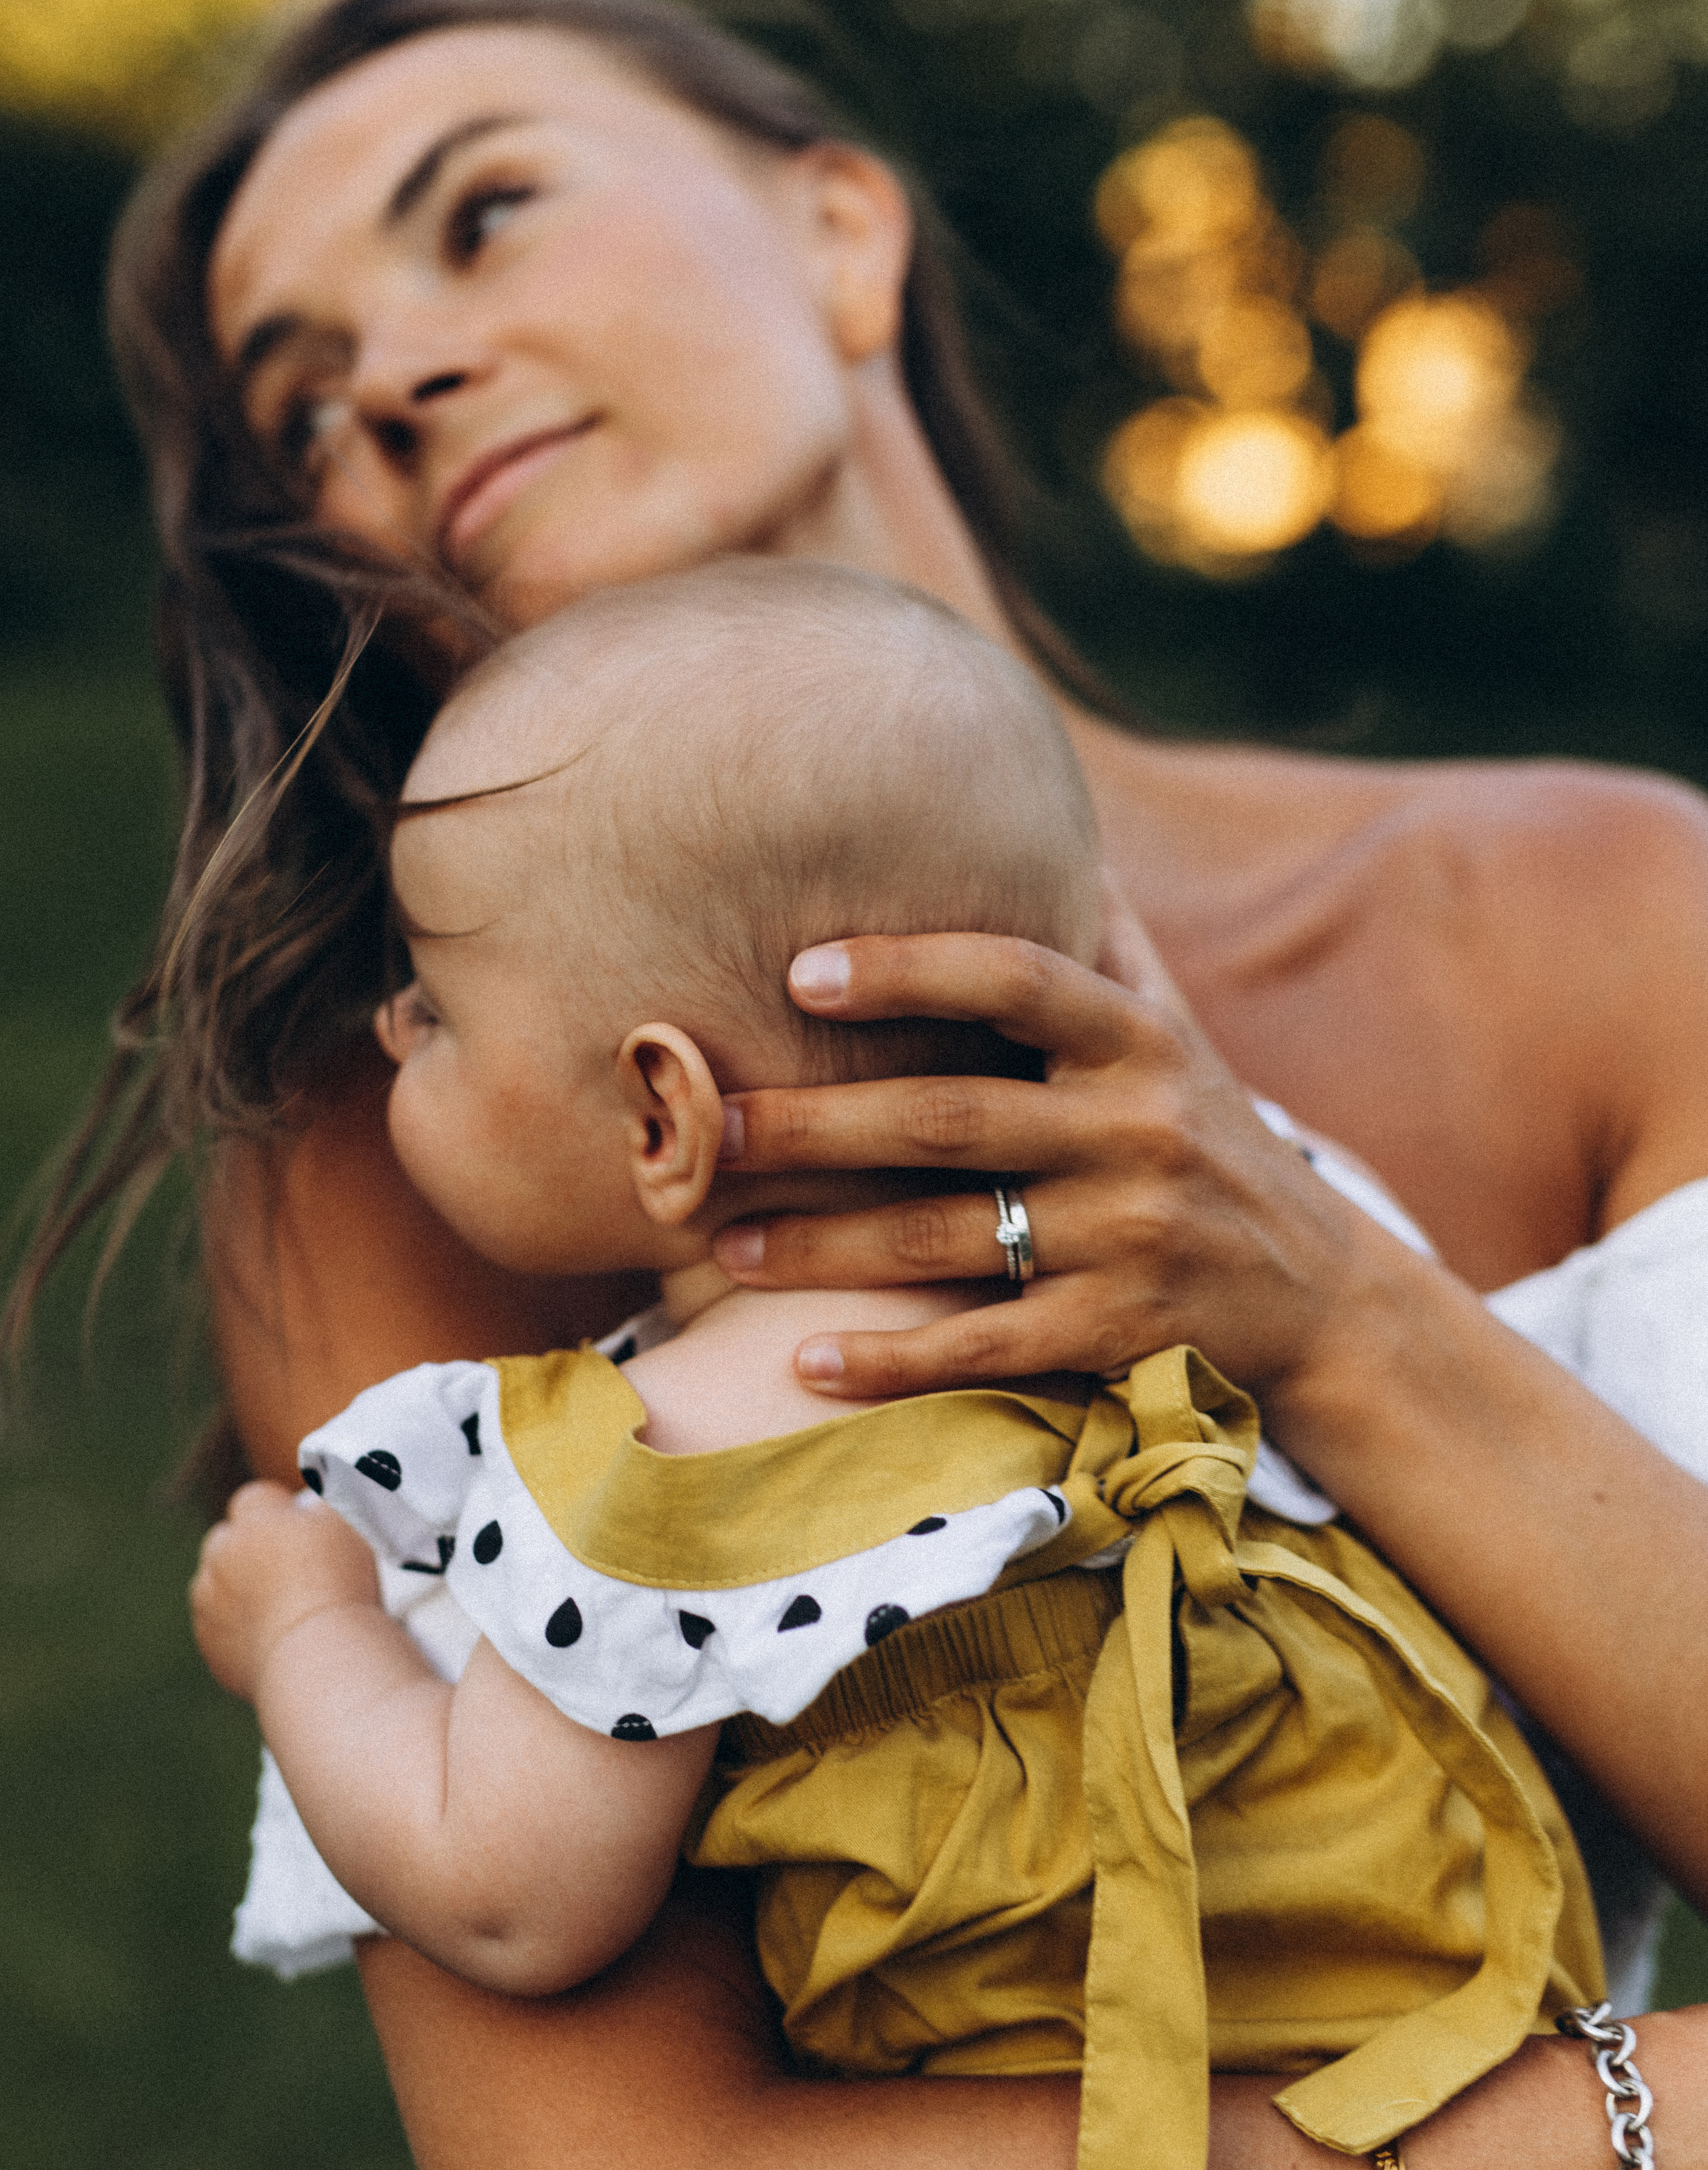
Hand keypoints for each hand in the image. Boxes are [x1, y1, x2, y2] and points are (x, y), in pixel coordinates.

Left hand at [190, 1480, 379, 1703]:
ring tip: (281, 1607)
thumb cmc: (339, 1584)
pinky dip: (239, 1629)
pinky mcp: (210, 1645)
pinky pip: (219, 1628)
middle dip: (250, 1547)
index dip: (279, 1510)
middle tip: (289, 1568)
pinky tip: (274, 1637)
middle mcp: (220, 1557)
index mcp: (253, 1522)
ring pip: (217, 1584)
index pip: (256, 1498)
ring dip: (239, 1588)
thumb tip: (314, 1502)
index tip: (301, 1527)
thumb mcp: (347, 1525)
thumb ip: (325, 1503)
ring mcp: (209, 1603)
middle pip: (228, 1540)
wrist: (317, 1657)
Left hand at [712, 893, 1389, 1400]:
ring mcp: (1132, 1238)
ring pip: (947, 1239)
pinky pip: (988, 1347)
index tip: (797, 973)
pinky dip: (892, 1362)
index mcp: (1139, 1040)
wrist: (1323, 1296)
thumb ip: (1104, 935)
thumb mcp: (1176, 1031)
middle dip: (817, 1123)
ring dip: (822, 1244)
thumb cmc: (1209, 1138)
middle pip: (949, 1119)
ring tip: (718, 1241)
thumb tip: (1038, 804)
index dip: (908, 969)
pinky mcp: (1122, 1335)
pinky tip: (804, 1365)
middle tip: (708, 1124)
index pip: (1018, 979)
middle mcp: (1138, 1131)